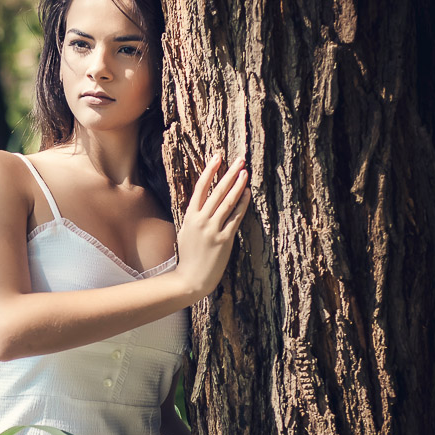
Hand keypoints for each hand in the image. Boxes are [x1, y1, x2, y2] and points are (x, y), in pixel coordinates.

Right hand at [173, 152, 251, 299]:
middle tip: (239, 160)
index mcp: (190, 216)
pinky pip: (235, 218)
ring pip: (227, 202)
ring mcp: (213, 230)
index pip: (200, 188)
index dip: (210, 171)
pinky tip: (248, 193)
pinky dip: (242, 204)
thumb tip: (207, 202)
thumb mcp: (186, 232)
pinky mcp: (224, 239)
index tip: (218, 157)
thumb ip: (196, 217)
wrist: (191, 278)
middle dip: (229, 173)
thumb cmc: (189, 256)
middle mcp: (201, 220)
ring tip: (245, 172)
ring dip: (237, 185)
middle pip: (217, 191)